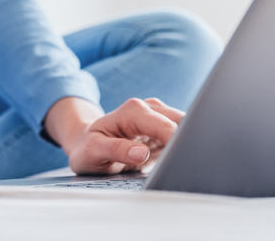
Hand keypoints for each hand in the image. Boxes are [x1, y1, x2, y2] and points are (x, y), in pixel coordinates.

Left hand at [44, 97, 184, 174]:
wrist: (86, 143)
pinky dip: (184, 147)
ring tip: (180, 165)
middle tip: (183, 167)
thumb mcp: (93, 151)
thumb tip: (141, 154)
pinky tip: (178, 161)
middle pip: (183, 122)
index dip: (177, 144)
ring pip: (187, 127)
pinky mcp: (164, 129)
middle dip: (187, 143)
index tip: (180, 162)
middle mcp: (149, 108)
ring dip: (188, 144)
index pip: (165, 126)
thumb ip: (117, 150)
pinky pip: (183, 135)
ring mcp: (159, 117)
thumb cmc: (88, 147)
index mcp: (133, 111)